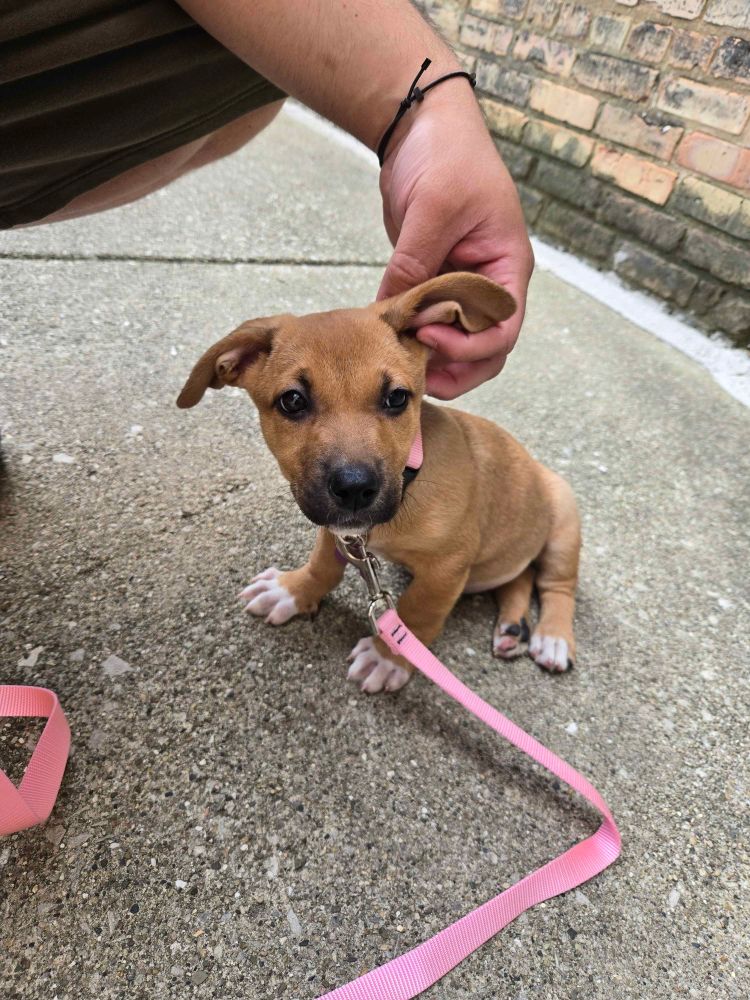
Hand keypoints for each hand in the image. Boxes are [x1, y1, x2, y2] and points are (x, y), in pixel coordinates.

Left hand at [378, 90, 532, 398]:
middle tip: (415, 378)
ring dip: (435, 361)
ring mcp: (463, 284)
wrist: (422, 124)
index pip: (504, 328)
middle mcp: (490, 282)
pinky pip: (431, 321)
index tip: (427, 336)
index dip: (469, 346)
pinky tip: (389, 345)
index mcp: (507, 266)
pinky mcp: (435, 280)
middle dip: (456, 369)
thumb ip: (415, 262)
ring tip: (401, 368)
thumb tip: (391, 312)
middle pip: (486, 349)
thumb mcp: (433, 207)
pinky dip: (414, 338)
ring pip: (459, 342)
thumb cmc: (446, 154)